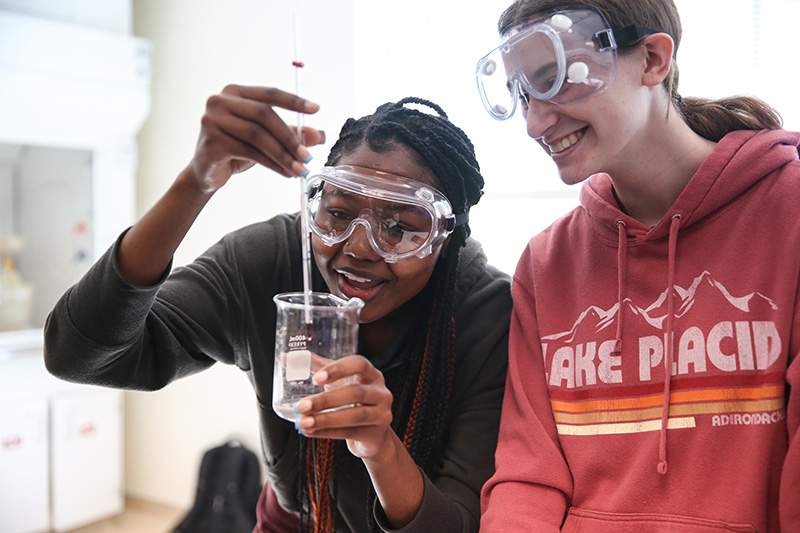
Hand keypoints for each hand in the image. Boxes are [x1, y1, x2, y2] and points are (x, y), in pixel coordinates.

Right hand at [186, 85, 324, 194]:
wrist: (206, 173)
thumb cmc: (235, 150)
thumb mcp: (265, 139)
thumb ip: (289, 133)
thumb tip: (318, 135)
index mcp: (234, 93)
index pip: (269, 93)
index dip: (294, 101)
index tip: (316, 109)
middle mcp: (220, 101)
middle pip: (264, 114)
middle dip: (290, 137)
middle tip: (307, 155)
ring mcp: (212, 120)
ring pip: (258, 135)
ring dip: (283, 154)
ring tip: (299, 168)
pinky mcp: (212, 142)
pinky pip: (249, 152)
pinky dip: (271, 163)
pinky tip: (284, 172)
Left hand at [294, 355, 394, 459]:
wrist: (373, 434)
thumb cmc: (353, 400)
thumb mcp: (339, 381)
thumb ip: (316, 367)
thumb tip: (287, 358)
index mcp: (371, 374)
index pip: (359, 364)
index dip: (338, 369)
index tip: (316, 378)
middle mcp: (381, 392)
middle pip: (356, 393)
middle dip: (326, 400)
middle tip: (301, 406)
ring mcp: (381, 414)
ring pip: (355, 416)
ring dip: (325, 420)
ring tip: (303, 422)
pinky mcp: (375, 434)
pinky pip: (351, 433)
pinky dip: (328, 433)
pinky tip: (310, 432)